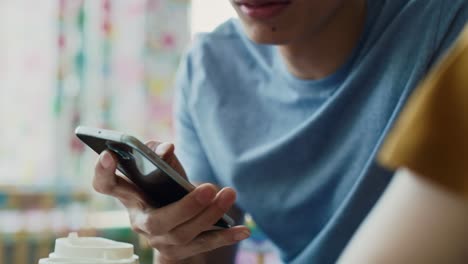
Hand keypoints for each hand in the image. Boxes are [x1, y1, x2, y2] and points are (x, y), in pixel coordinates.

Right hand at [92, 141, 250, 261]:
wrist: (173, 228)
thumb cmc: (165, 191)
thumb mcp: (161, 172)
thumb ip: (161, 157)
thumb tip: (167, 148)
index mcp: (130, 197)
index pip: (106, 186)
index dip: (103, 172)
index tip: (109, 154)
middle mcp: (141, 222)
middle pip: (157, 221)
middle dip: (186, 206)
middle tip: (208, 188)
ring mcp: (161, 241)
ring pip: (184, 234)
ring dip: (210, 215)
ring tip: (229, 194)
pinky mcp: (181, 252)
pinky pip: (205, 246)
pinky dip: (226, 236)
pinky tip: (244, 229)